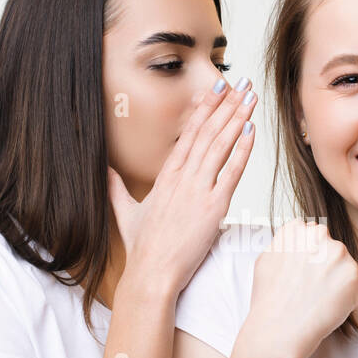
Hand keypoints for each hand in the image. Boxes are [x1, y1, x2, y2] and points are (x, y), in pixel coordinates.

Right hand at [108, 77, 257, 294]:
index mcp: (165, 176)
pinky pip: (231, 173)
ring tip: (250, 97)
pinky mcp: (212, 207)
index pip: (188, 134)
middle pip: (207, 132)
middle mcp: (182, 177)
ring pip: (220, 145)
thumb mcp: (125, 213)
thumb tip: (106, 170)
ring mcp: (197, 190)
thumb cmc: (142, 248)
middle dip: (225, 105)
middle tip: (241, 83)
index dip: (204, 109)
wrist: (151, 274)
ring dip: (237, 119)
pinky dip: (242, 150)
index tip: (216, 90)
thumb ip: (116, 188)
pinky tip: (251, 131)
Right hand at [247, 219, 357, 357]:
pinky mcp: (353, 274)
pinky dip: (347, 298)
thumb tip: (296, 241)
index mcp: (295, 231)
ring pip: (344, 266)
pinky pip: (355, 286)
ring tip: (317, 299)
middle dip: (325, 266)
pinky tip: (327, 307)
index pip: (311, 233)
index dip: (309, 255)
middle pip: (330, 248)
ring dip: (337, 281)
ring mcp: (337, 254)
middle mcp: (317, 236)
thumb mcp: (265, 260)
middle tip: (312, 288)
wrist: (279, 330)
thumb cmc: (269, 302)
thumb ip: (284, 244)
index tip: (304, 271)